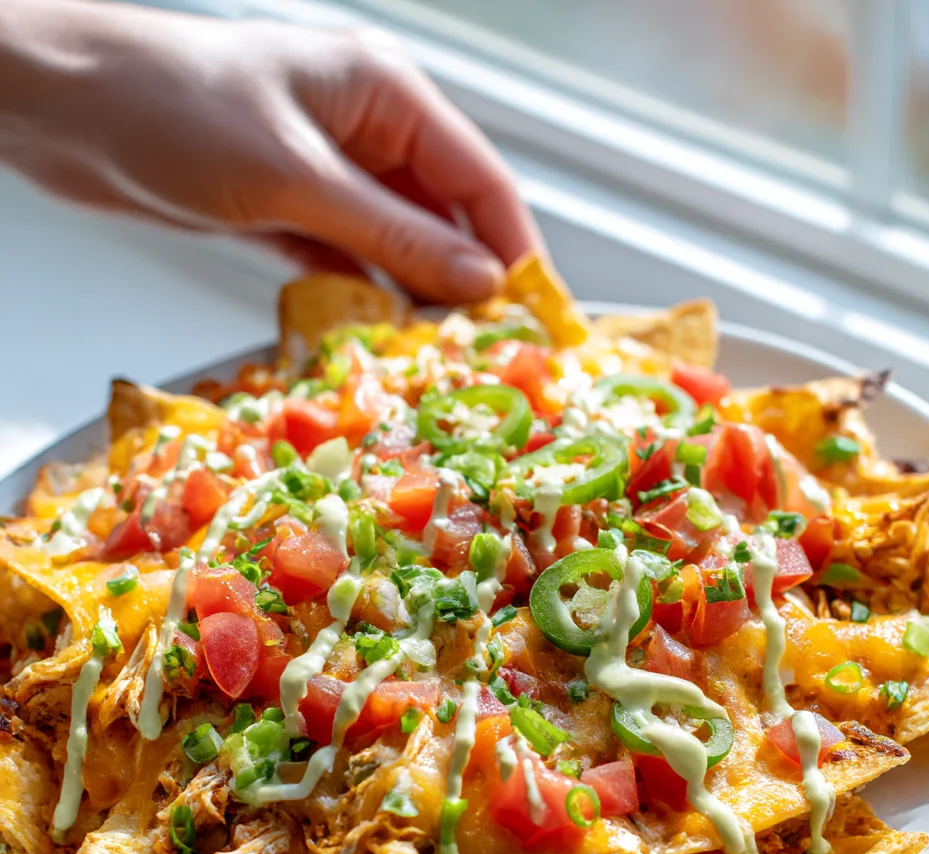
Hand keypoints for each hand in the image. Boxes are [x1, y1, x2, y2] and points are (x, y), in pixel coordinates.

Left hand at [0, 0, 541, 300]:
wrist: (63, 109)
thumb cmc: (173, 110)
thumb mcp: (297, 180)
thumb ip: (394, 235)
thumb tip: (479, 280)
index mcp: (384, 95)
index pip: (479, 179)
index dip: (516, 248)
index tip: (539, 316)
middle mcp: (364, 133)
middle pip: (445, 217)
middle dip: (468, 283)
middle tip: (487, 353)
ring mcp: (325, 174)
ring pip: (397, 246)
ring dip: (414, 299)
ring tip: (436, 358)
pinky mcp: (287, 211)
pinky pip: (347, 262)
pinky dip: (362, 299)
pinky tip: (374, 338)